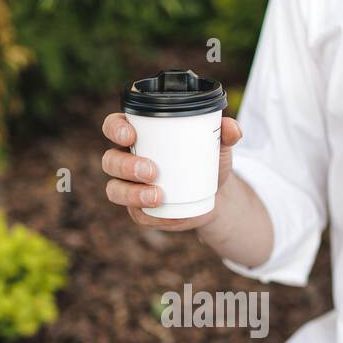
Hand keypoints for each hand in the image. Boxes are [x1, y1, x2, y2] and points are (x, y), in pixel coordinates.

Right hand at [99, 112, 241, 230]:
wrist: (214, 195)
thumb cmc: (207, 161)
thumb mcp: (218, 146)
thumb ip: (225, 133)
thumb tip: (232, 127)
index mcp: (138, 136)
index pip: (114, 126)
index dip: (114, 129)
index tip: (131, 135)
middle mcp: (127, 160)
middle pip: (110, 160)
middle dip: (126, 166)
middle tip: (152, 170)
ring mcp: (130, 187)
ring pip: (114, 189)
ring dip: (131, 193)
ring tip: (158, 197)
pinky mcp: (139, 211)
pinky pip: (137, 215)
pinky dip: (150, 216)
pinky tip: (166, 214)